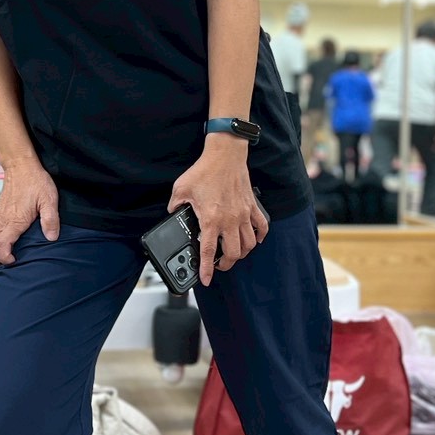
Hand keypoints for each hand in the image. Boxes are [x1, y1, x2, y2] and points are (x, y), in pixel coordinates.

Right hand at [0, 158, 59, 269]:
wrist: (21, 164)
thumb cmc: (35, 181)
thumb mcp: (49, 200)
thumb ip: (50, 220)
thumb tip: (51, 238)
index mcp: (13, 221)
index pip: (1, 247)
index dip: (5, 259)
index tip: (15, 261)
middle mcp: (2, 221)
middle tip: (0, 268)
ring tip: (2, 259)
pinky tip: (5, 242)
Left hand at [169, 141, 268, 286]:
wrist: (225, 154)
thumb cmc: (204, 170)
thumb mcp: (180, 189)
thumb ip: (174, 206)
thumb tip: (172, 214)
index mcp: (211, 218)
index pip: (209, 252)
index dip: (207, 269)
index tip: (206, 279)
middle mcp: (230, 220)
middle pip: (234, 254)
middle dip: (226, 265)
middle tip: (219, 265)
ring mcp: (244, 214)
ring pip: (249, 245)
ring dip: (242, 254)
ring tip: (234, 254)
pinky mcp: (252, 207)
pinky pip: (262, 227)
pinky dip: (260, 237)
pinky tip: (254, 240)